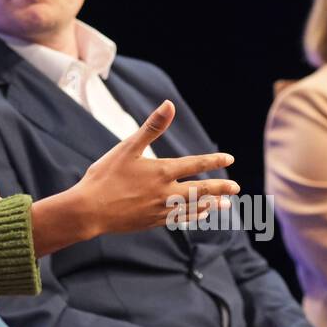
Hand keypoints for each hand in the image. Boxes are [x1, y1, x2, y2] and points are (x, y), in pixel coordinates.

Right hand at [73, 99, 238, 234]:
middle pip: (200, 190)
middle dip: (220, 188)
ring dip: (211, 204)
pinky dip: (193, 216)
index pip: (194, 164)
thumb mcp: (127, 147)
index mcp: (161, 171)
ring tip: (226, 205)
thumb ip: (151, 127)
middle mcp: (165, 192)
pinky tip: (199, 216)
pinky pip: (179, 219)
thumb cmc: (106, 175)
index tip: (229, 159)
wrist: (89, 210)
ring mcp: (160, 209)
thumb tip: (169, 105)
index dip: (213, 161)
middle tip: (236, 188)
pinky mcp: (152, 222)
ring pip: (192, 207)